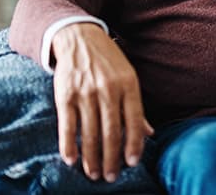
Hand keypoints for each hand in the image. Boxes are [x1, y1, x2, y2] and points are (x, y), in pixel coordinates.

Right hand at [52, 23, 153, 182]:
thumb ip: (136, 107)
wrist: (80, 38)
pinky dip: (69, 145)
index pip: (134, 120)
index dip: (134, 144)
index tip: (133, 163)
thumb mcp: (128, 77)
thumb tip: (150, 133)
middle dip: (112, 158)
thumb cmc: (109, 61)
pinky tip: (72, 160)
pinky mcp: (65, 95)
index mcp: (129, 84)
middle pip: (111, 131)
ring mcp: (86, 92)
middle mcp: (108, 89)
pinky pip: (68, 126)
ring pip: (90, 133)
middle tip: (111, 177)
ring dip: (92, 158)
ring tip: (94, 173)